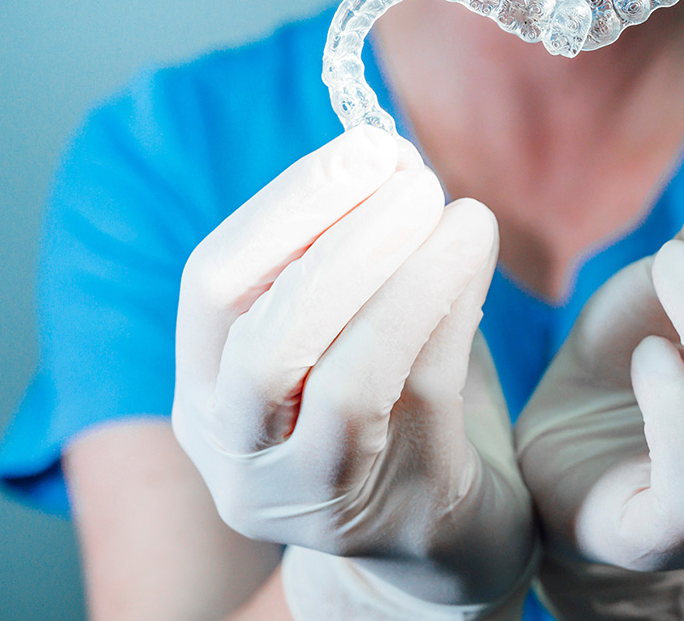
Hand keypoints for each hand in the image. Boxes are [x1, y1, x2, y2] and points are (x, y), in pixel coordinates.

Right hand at [172, 126, 533, 619]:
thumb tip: (388, 152)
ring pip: (344, 380)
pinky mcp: (396, 510)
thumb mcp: (343, 332)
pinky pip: (421, 398)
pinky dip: (451, 311)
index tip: (365, 147)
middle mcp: (238, 454)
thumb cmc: (389, 410)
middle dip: (341, 242)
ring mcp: (312, 496)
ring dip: (406, 277)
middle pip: (263, 342)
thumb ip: (348, 257)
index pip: (212, 287)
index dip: (287, 208)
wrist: (438, 535)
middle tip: (413, 176)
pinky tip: (477, 257)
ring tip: (461, 211)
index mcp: (207, 394)